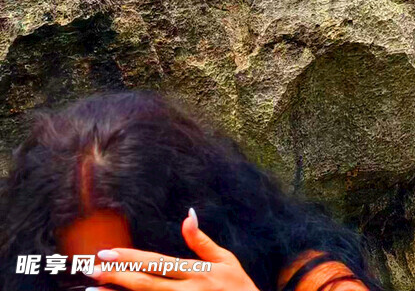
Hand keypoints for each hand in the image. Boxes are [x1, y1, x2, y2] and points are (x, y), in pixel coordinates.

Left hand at [91, 210, 258, 290]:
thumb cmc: (239, 287)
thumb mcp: (226, 260)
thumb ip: (202, 242)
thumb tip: (188, 216)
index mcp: (196, 271)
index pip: (156, 262)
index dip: (130, 257)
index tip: (107, 252)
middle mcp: (186, 290)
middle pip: (145, 283)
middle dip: (116, 275)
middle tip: (91, 268)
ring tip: (93, 288)